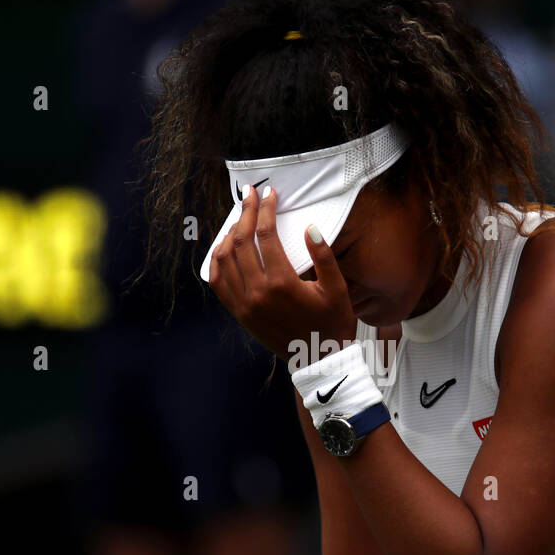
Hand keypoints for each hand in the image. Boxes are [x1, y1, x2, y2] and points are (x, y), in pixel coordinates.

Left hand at [207, 183, 357, 362]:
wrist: (319, 361)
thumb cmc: (332, 324)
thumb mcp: (337, 289)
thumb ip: (324, 256)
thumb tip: (310, 228)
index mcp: (282, 283)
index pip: (265, 235)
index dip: (266, 210)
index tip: (269, 194)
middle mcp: (258, 293)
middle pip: (241, 242)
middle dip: (246, 213)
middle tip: (250, 195)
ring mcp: (245, 305)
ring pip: (224, 259)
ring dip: (229, 234)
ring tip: (240, 218)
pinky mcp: (239, 314)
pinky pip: (218, 283)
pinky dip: (216, 261)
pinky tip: (224, 248)